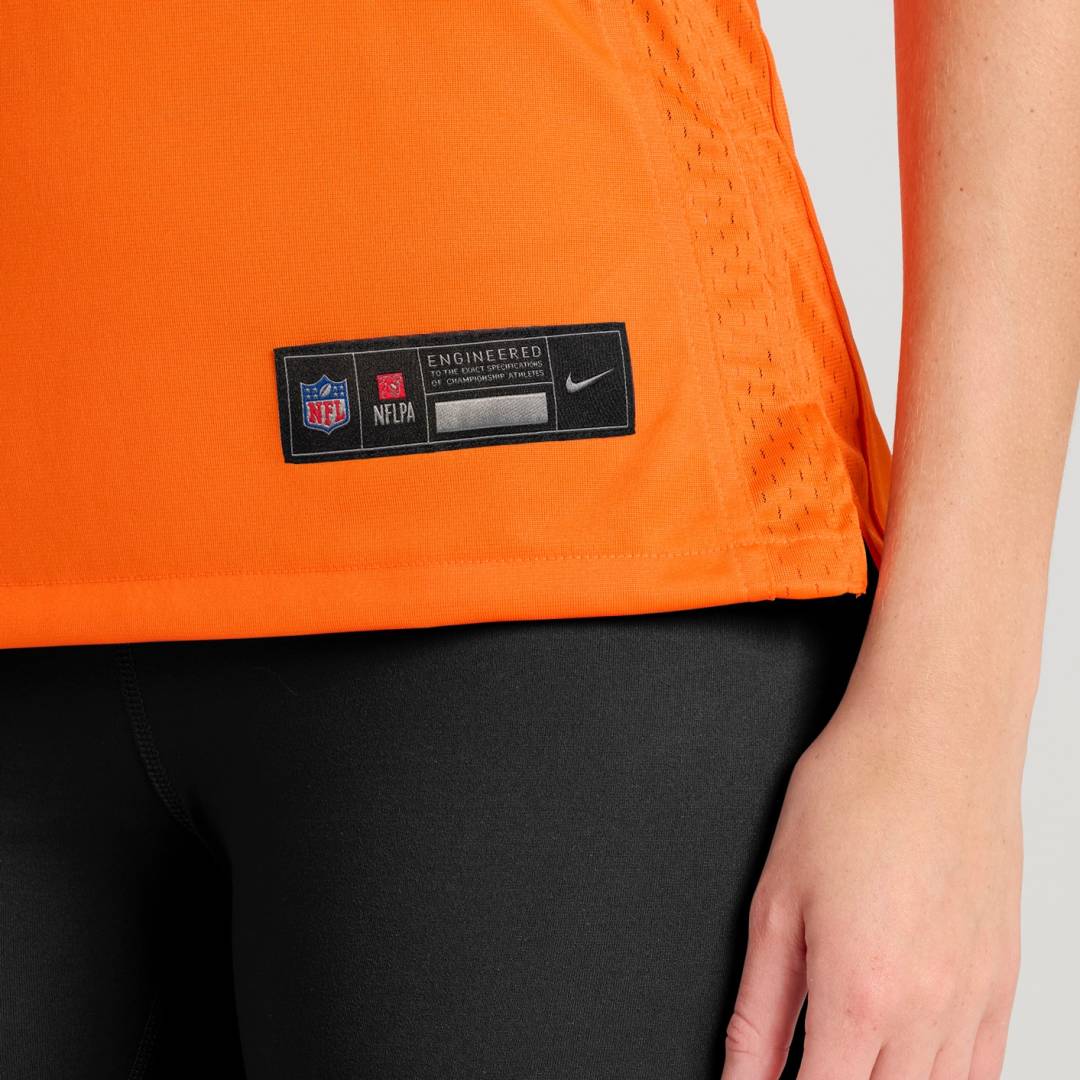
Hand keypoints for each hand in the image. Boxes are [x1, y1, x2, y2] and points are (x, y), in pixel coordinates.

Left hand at [720, 692, 1022, 1079]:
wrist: (935, 738)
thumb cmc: (856, 796)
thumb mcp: (777, 900)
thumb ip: (758, 1009)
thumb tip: (741, 1075)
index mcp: (860, 993)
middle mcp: (929, 1011)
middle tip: (803, 1062)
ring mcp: (976, 1000)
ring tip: (848, 1056)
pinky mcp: (1004, 980)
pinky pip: (983, 1070)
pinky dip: (941, 1079)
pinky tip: (908, 1063)